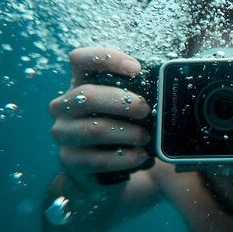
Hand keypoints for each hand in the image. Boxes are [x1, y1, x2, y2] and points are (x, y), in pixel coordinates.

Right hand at [49, 47, 151, 191]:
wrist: (100, 173)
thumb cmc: (119, 131)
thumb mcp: (125, 109)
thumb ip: (137, 94)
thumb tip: (168, 89)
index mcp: (79, 84)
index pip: (80, 59)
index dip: (106, 58)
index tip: (136, 68)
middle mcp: (64, 107)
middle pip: (87, 95)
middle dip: (123, 102)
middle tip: (146, 110)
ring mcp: (63, 134)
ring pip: (95, 130)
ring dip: (128, 133)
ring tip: (146, 138)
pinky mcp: (69, 161)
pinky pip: (98, 159)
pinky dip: (125, 158)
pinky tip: (140, 156)